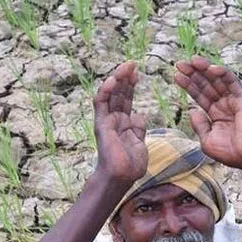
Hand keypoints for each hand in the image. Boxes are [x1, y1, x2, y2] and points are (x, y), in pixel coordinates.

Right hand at [93, 62, 147, 185]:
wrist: (121, 177)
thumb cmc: (130, 165)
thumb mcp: (140, 142)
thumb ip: (138, 128)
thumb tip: (140, 114)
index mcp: (123, 123)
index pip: (126, 99)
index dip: (131, 85)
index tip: (138, 72)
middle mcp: (113, 119)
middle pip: (118, 94)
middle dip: (125, 78)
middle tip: (132, 63)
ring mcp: (106, 121)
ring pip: (110, 95)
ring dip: (117, 80)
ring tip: (126, 66)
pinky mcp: (102, 124)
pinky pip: (101, 105)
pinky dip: (105, 91)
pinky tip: (113, 80)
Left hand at [174, 56, 241, 170]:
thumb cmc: (230, 152)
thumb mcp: (207, 140)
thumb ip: (199, 125)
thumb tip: (192, 110)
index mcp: (215, 113)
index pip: (199, 95)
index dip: (188, 85)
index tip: (176, 75)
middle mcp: (223, 104)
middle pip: (206, 84)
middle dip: (193, 73)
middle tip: (180, 63)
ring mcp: (233, 100)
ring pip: (217, 80)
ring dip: (205, 69)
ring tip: (192, 61)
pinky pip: (232, 82)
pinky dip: (223, 73)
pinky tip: (211, 68)